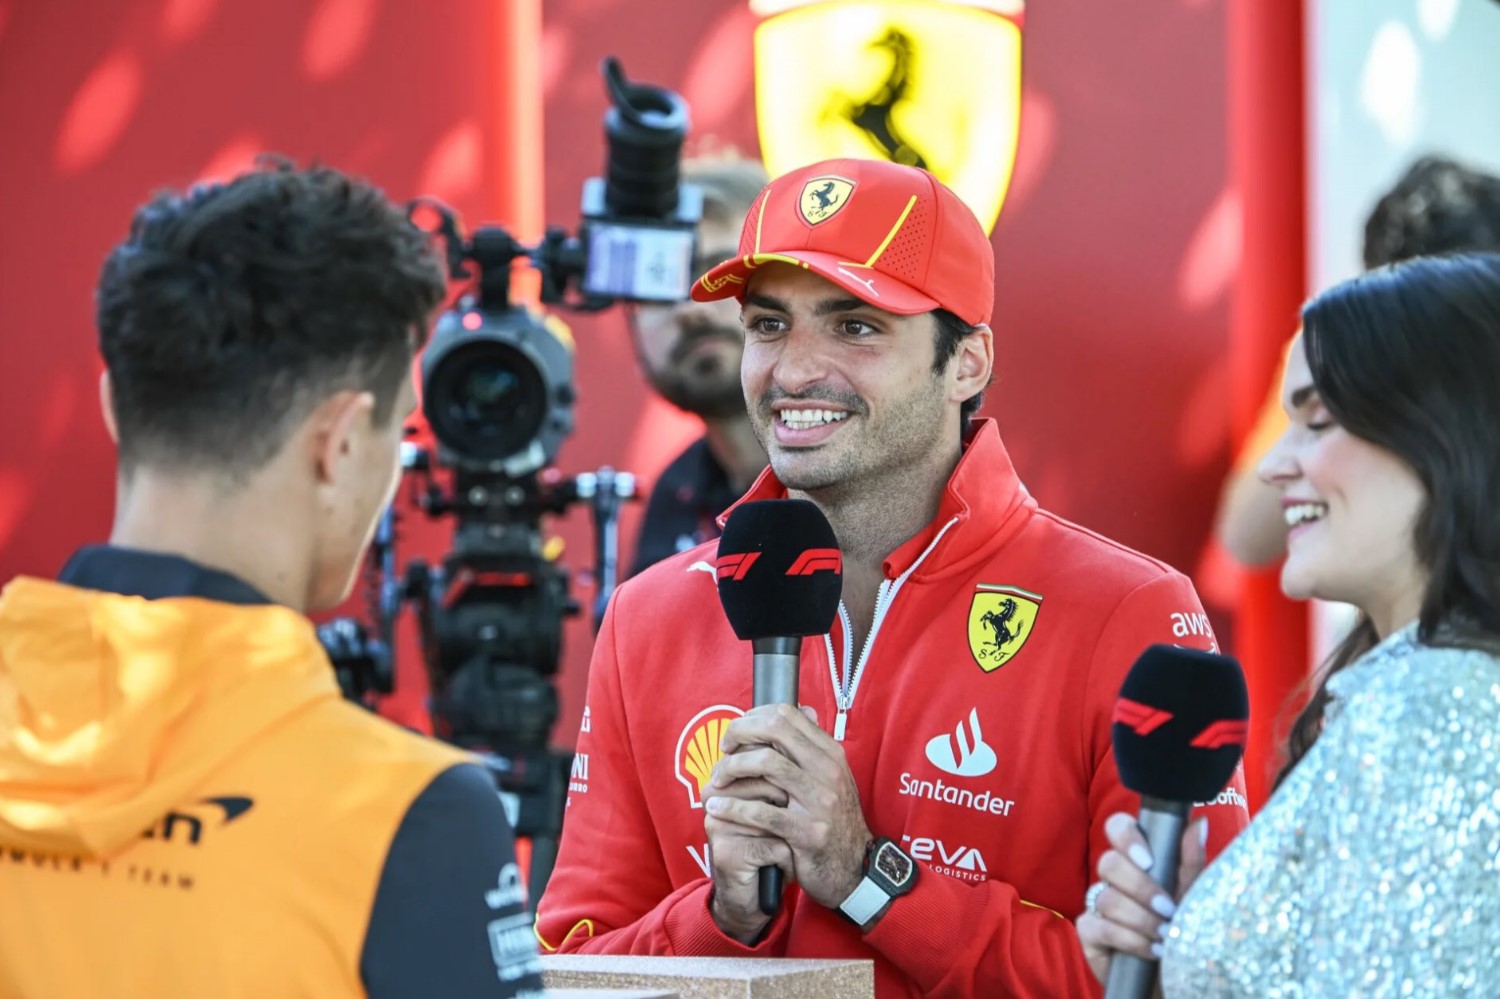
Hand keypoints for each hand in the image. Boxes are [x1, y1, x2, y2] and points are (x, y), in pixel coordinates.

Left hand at [706, 704, 871, 908]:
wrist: (854, 868)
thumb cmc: (834, 820)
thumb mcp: (830, 779)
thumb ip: (811, 748)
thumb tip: (800, 709)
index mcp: (831, 754)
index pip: (787, 715)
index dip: (753, 718)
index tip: (737, 733)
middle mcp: (828, 771)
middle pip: (775, 730)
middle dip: (739, 734)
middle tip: (723, 749)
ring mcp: (820, 802)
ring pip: (766, 765)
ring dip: (731, 769)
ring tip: (716, 781)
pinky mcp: (808, 833)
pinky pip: (761, 813)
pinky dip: (733, 808)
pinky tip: (717, 809)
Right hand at [1075, 812, 1208, 984]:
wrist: (1175, 977)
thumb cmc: (1184, 931)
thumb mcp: (1193, 895)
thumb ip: (1190, 860)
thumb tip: (1199, 822)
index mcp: (1137, 859)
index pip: (1118, 827)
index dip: (1126, 836)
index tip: (1148, 860)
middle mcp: (1113, 878)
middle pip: (1109, 862)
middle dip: (1141, 887)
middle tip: (1168, 908)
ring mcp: (1097, 903)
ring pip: (1107, 898)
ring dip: (1141, 919)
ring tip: (1165, 935)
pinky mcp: (1088, 932)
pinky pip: (1098, 926)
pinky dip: (1129, 940)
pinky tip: (1151, 950)